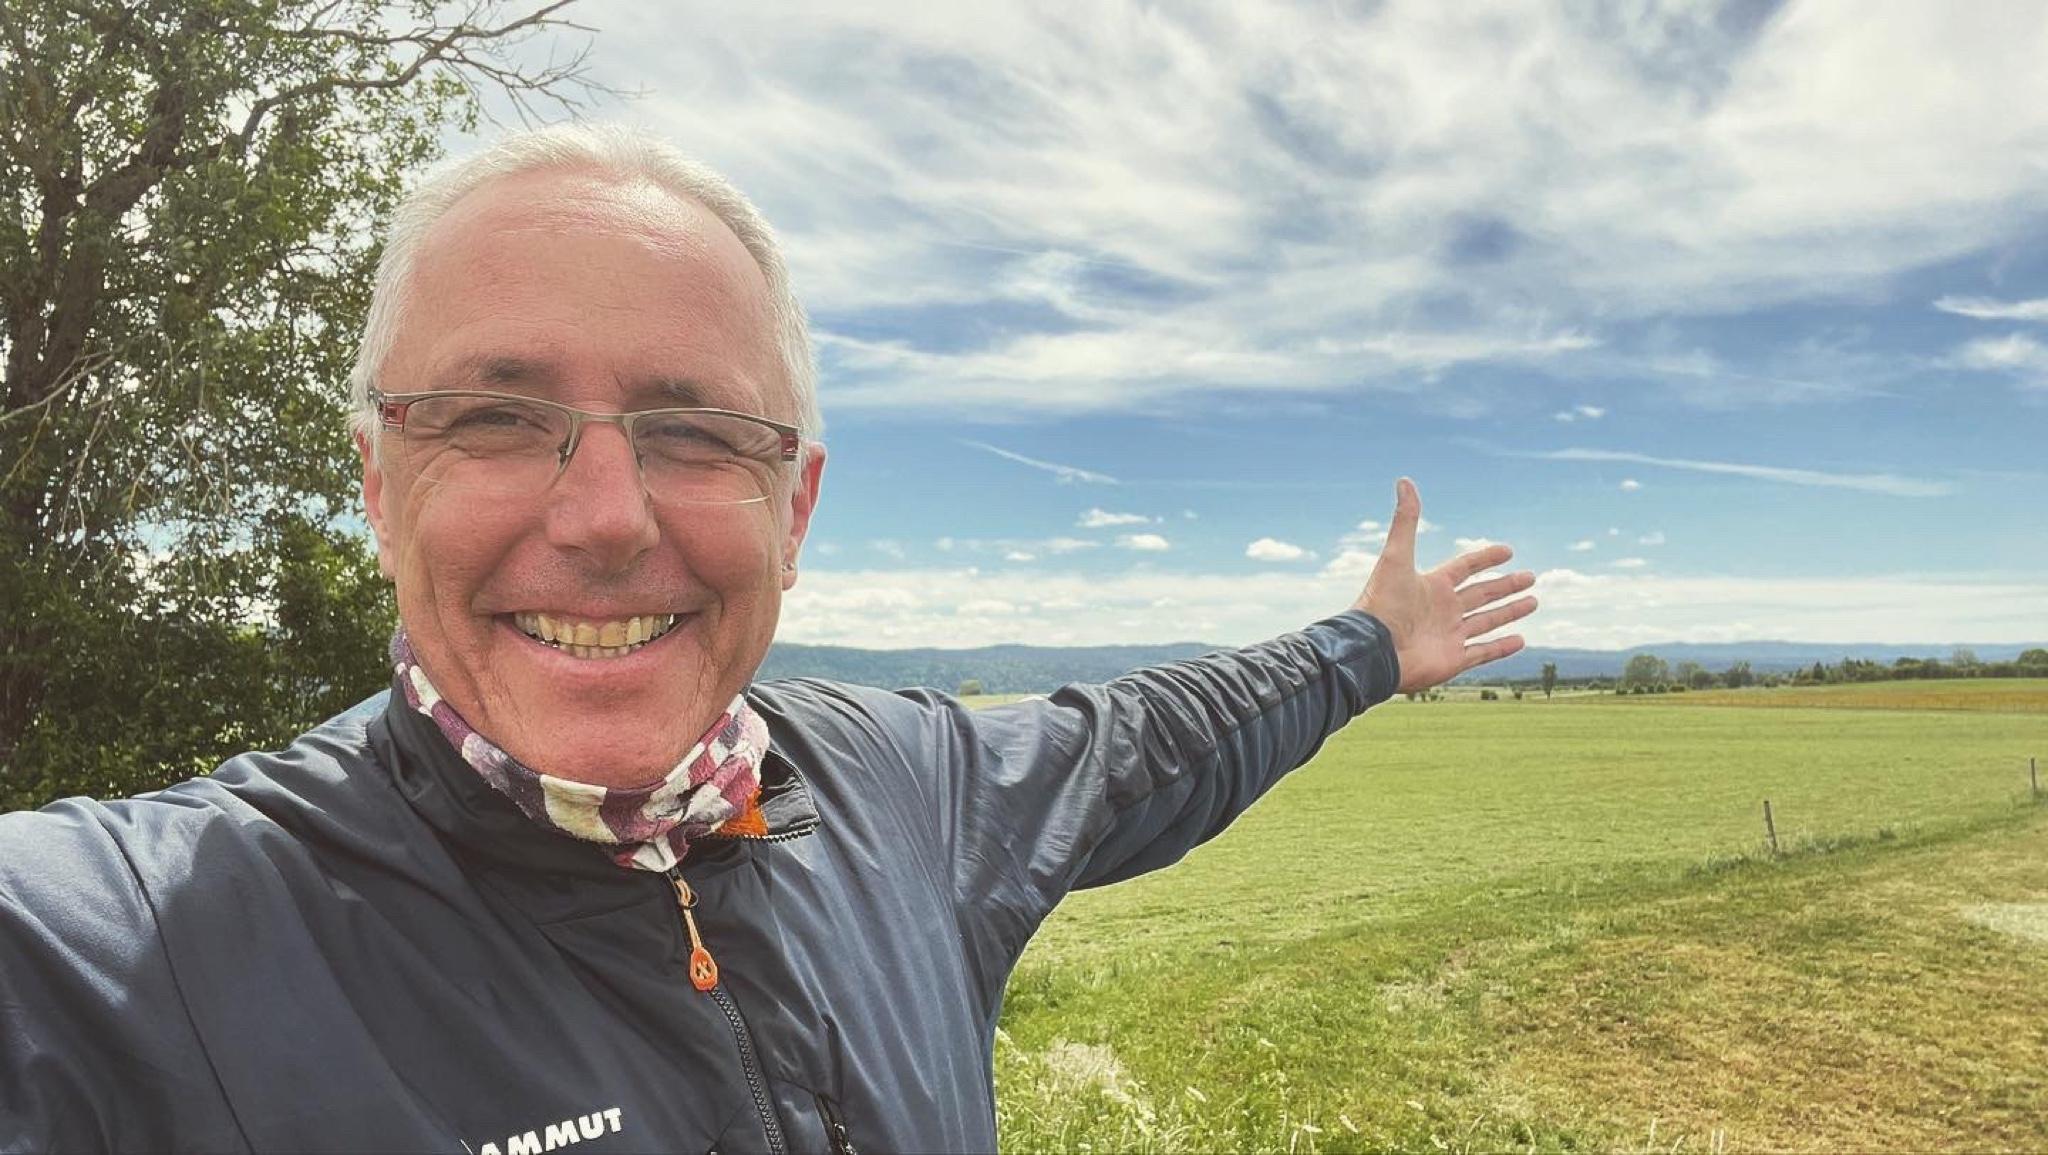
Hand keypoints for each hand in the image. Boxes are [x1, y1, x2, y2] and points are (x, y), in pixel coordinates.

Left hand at [1353, 478, 1536, 693]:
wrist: (1373, 650)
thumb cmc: (1383, 604)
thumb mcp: (1396, 557)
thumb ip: (1405, 521)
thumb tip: (1404, 480)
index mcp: (1432, 586)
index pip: (1465, 568)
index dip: (1485, 558)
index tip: (1508, 551)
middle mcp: (1443, 610)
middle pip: (1481, 594)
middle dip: (1506, 586)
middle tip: (1531, 577)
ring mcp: (1449, 636)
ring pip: (1487, 622)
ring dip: (1510, 612)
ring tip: (1533, 602)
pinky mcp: (1453, 660)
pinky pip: (1484, 652)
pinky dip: (1502, 647)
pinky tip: (1522, 639)